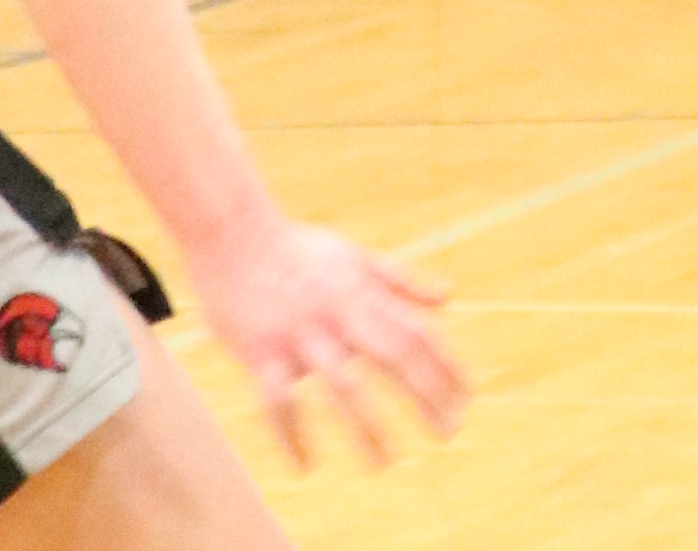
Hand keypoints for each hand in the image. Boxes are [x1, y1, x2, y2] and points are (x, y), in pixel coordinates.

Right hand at [186, 216, 468, 470]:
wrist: (229, 231)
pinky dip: (292, 436)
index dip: (447, 364)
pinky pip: (277, 401)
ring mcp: (300, 333)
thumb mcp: (356, 256)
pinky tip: (305, 466)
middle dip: (425, 396)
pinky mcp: (260, 350)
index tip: (468, 397)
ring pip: (342, 385)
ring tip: (384, 464)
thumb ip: (402, 280)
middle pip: (394, 357)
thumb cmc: (297, 247)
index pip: (417, 332)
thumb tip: (450, 297)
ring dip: (367, 428)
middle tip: (448, 433)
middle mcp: (339, 313)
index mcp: (364, 293)